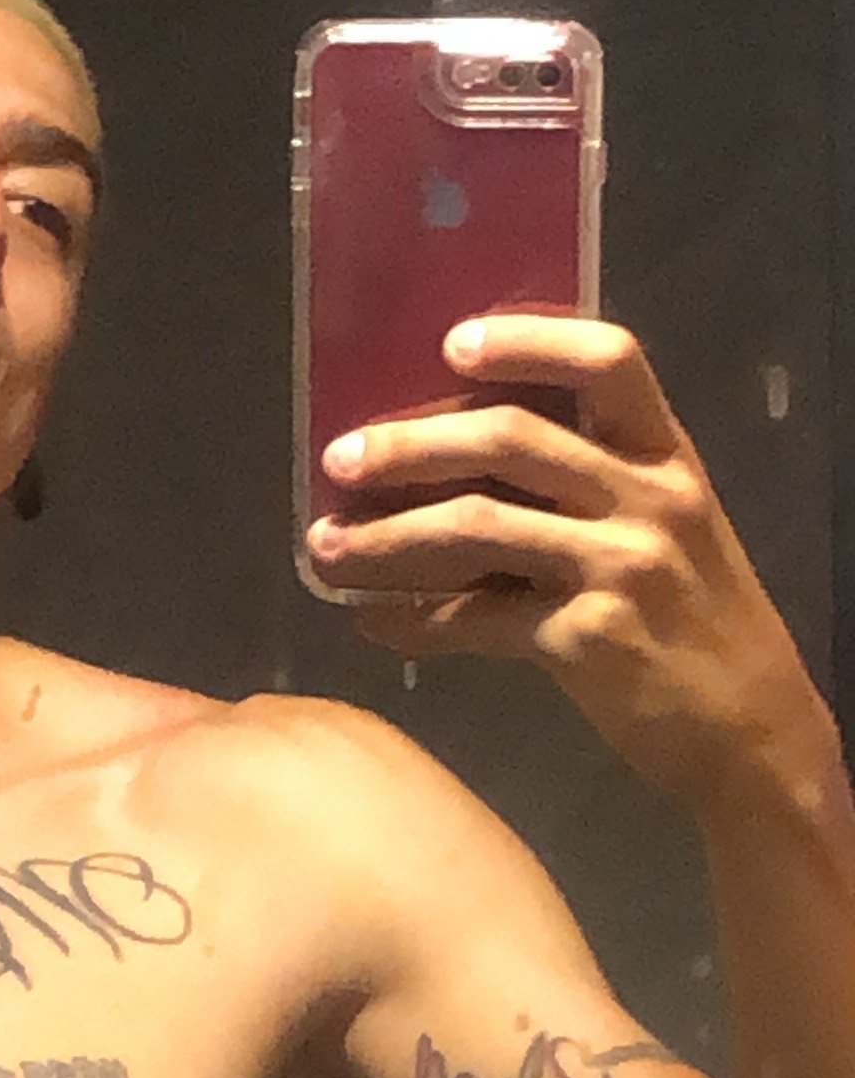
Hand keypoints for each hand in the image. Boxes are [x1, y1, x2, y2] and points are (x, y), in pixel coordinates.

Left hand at [308, 314, 830, 805]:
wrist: (753, 736)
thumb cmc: (698, 627)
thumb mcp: (673, 535)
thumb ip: (595, 490)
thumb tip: (462, 467)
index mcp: (668, 459)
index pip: (611, 360)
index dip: (528, 341)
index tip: (452, 343)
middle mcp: (648, 499)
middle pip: (511, 439)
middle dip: (410, 446)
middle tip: (340, 459)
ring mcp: (618, 568)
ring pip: (475, 526)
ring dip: (385, 537)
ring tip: (324, 548)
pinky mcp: (585, 639)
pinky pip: (474, 618)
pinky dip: (413, 622)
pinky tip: (373, 623)